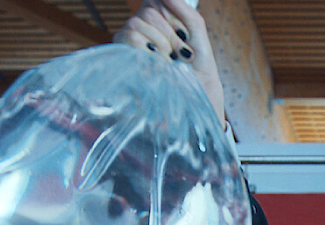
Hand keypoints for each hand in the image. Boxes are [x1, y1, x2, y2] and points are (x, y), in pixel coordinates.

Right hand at [113, 0, 225, 124]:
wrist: (197, 113)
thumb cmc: (201, 85)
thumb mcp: (201, 46)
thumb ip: (189, 17)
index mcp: (162, 33)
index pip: (153, 4)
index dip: (166, 10)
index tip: (182, 34)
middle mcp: (143, 40)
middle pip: (148, 11)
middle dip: (170, 32)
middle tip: (180, 55)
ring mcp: (131, 51)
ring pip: (136, 22)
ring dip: (161, 42)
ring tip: (169, 64)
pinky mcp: (123, 63)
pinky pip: (128, 36)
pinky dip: (149, 48)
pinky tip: (158, 65)